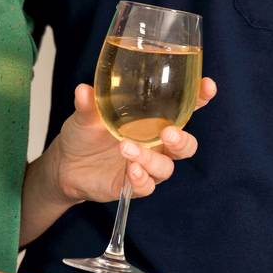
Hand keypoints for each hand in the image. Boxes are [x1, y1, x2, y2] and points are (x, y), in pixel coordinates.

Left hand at [49, 79, 213, 202]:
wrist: (65, 165)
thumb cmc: (83, 134)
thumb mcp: (84, 116)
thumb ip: (87, 104)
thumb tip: (83, 90)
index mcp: (152, 121)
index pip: (184, 109)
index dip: (200, 98)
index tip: (207, 86)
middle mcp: (156, 145)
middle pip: (185, 146)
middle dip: (182, 140)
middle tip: (168, 132)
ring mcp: (146, 166)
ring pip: (166, 168)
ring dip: (150, 159)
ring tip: (126, 148)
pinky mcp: (134, 186)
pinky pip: (147, 186)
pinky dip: (141, 179)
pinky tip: (131, 170)